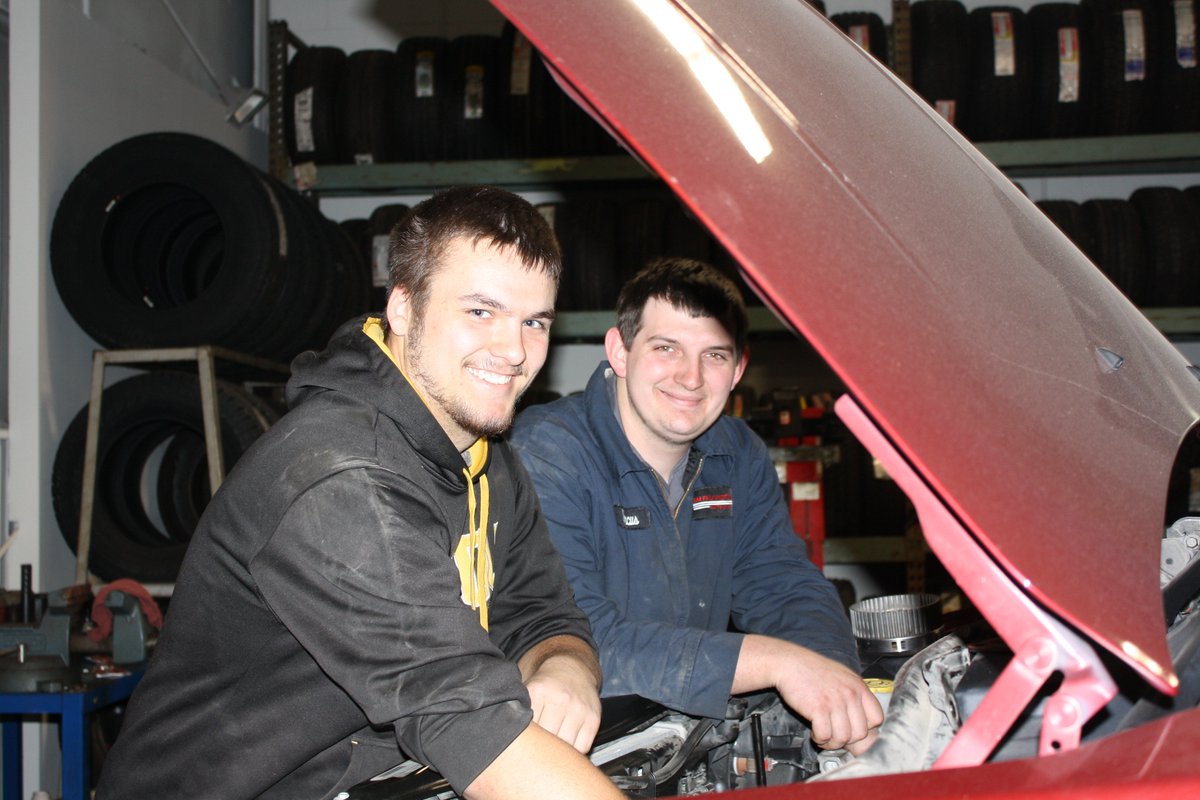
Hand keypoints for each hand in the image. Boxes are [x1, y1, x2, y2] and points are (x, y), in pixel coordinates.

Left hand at [525, 654, 602, 752]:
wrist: (571, 668)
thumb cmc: (545, 686)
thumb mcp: (528, 690)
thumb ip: (516, 710)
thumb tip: (507, 737)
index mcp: (539, 691)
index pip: (529, 728)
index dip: (525, 737)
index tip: (524, 738)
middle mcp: (560, 699)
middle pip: (546, 738)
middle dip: (540, 746)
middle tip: (537, 746)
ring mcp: (578, 709)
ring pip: (564, 745)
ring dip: (557, 750)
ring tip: (551, 745)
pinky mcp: (593, 718)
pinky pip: (581, 747)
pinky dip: (573, 750)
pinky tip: (566, 741)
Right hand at [734, 635, 882, 752]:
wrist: (790, 663)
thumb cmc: (812, 670)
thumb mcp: (841, 677)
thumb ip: (854, 697)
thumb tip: (861, 724)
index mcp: (858, 686)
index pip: (877, 718)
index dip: (867, 728)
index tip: (854, 730)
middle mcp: (850, 694)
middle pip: (860, 733)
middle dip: (847, 740)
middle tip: (835, 736)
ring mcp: (835, 702)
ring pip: (843, 738)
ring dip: (832, 742)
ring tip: (824, 736)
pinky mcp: (819, 709)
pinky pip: (825, 736)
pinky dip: (819, 739)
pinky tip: (815, 733)